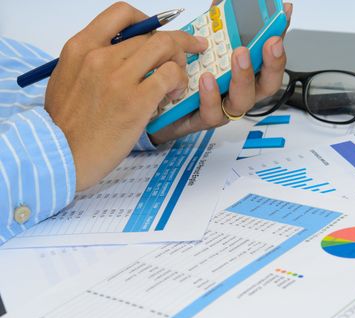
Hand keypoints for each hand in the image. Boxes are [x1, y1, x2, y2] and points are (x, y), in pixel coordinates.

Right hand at [45, 2, 207, 190]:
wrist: (60, 156)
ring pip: (166, 48)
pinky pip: (170, 75)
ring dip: (180, 62)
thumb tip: (117, 53)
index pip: (122, 14)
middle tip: (185, 57)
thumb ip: (89, 61)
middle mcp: (100, 56)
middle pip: (152, 35)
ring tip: (177, 82)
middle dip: (175, 45)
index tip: (158, 33)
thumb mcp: (66, 79)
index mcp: (80, 47)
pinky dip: (179, 81)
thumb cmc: (64, 125)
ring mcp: (119, 78)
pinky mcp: (137, 101)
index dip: (148, 21)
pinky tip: (173, 95)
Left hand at [148, 2, 292, 144]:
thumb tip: (222, 2)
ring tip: (239, 55)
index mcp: (243, 71)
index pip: (268, 53)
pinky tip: (207, 79)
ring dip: (244, 77)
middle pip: (268, 83)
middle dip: (273, 62)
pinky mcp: (202, 119)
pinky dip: (210, 96)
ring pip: (243, 101)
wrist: (159, 105)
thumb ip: (215, 24)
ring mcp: (223, 107)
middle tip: (271, 42)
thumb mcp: (200, 44)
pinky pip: (212, 113)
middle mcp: (238, 91)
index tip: (284, 13)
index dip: (279, 34)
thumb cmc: (184, 76)